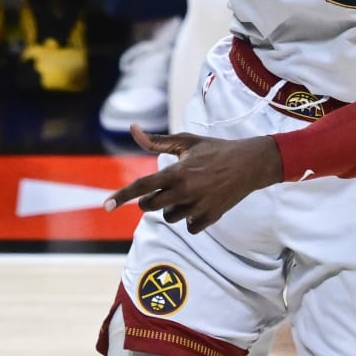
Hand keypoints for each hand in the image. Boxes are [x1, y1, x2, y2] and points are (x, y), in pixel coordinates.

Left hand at [107, 125, 282, 231]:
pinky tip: (199, 205)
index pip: (142, 186)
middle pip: (151, 206)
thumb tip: (133, 128)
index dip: (121, 196)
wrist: (249, 164)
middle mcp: (185, 191)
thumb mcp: (186, 141)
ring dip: (171, 209)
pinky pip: (188, 227)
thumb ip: (156, 140)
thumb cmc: (215, 150)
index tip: (106, 205)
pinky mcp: (210, 217)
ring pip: (169, 217)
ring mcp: (198, 206)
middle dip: (150, 200)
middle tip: (162, 190)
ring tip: (186, 194)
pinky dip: (189, 219)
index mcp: (177, 171)